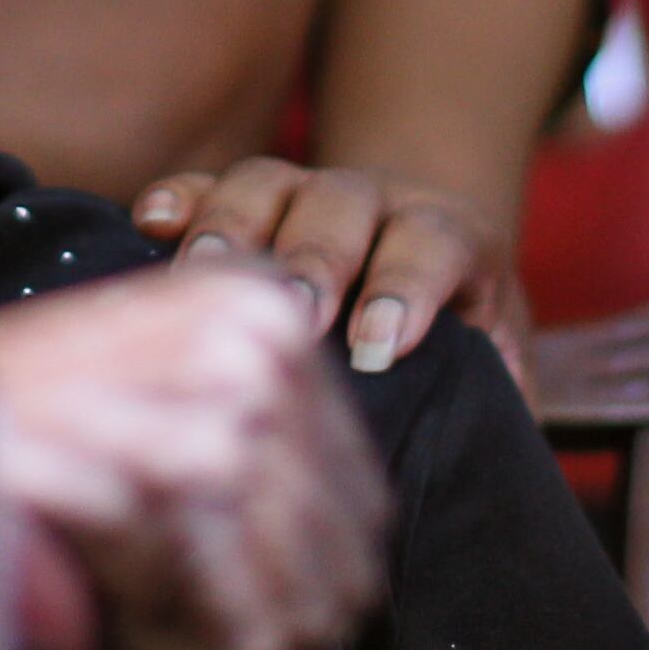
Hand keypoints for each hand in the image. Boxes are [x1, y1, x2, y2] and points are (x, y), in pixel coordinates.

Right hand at [131, 159, 532, 387]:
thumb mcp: (496, 353)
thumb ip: (498, 397)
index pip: (432, 244)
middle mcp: (376, 198)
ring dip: (235, 226)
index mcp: (447, 233)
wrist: (429, 241)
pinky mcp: (251, 193)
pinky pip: (210, 181)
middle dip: (316, 259)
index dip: (406, 288)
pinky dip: (181, 196)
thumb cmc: (458, 324)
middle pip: (343, 205)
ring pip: (270, 180)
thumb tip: (485, 469)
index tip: (378, 348)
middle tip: (295, 317)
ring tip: (202, 276)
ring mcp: (307, 186)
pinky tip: (151, 223)